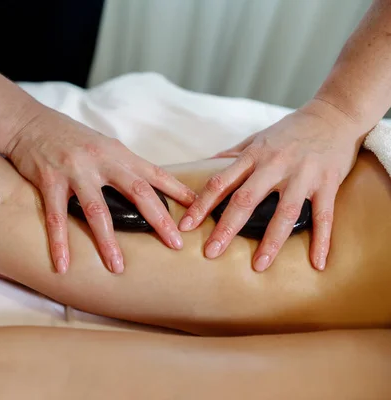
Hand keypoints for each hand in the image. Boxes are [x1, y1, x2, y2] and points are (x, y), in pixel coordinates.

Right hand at [6, 106, 195, 273]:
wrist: (29, 122)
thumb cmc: (69, 137)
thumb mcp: (102, 145)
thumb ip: (122, 166)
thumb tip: (146, 189)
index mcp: (117, 152)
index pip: (154, 173)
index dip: (177, 191)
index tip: (198, 209)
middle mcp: (100, 160)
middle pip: (137, 192)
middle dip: (158, 219)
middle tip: (174, 244)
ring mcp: (75, 170)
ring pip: (96, 210)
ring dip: (108, 242)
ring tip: (118, 267)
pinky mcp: (49, 180)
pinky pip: (56, 217)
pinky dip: (60, 243)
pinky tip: (63, 265)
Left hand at [179, 100, 366, 271]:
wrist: (335, 113)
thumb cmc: (291, 129)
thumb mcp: (258, 138)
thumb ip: (233, 154)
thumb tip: (206, 164)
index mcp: (253, 156)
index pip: (220, 183)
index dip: (201, 205)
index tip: (186, 226)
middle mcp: (274, 165)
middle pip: (246, 200)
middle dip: (226, 228)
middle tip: (211, 252)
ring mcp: (302, 174)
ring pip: (284, 212)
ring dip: (271, 242)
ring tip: (259, 266)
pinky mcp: (328, 182)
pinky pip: (324, 215)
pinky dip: (322, 240)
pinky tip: (317, 263)